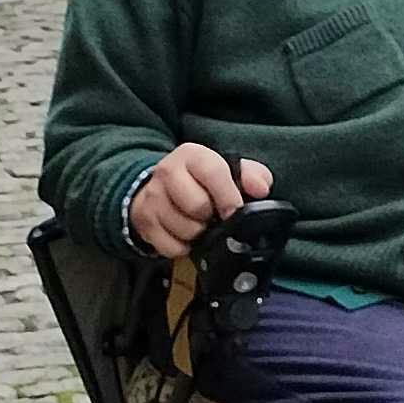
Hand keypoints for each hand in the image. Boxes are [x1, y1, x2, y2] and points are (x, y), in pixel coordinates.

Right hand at [131, 143, 276, 259]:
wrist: (159, 186)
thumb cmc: (201, 179)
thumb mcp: (228, 169)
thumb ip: (252, 175)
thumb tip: (261, 189)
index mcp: (192, 155)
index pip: (213, 173)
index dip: (228, 196)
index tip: (235, 211)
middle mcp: (167, 172)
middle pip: (196, 206)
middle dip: (210, 217)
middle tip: (212, 215)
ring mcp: (152, 197)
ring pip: (184, 229)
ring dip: (197, 233)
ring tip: (198, 223)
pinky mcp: (143, 220)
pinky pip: (170, 247)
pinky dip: (182, 247)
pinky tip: (184, 234)